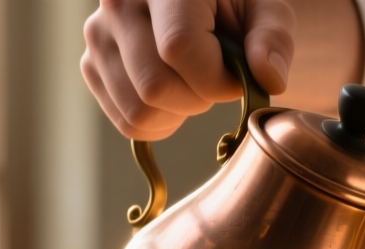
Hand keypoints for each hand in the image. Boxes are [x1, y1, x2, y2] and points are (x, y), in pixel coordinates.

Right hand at [81, 0, 295, 139]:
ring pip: (139, 111)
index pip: (178, 48)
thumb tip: (268, 77)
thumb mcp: (267, 10)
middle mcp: (118, 3)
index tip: (237, 75)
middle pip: (155, 86)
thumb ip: (274, 39)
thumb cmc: (238, 6)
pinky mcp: (91, 65)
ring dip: (180, 112)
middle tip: (215, 78)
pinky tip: (176, 93)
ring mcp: (98, 35)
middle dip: (199, 98)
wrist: (203, 6)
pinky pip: (128, 122)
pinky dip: (161, 121)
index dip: (216, 79)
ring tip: (195, 82)